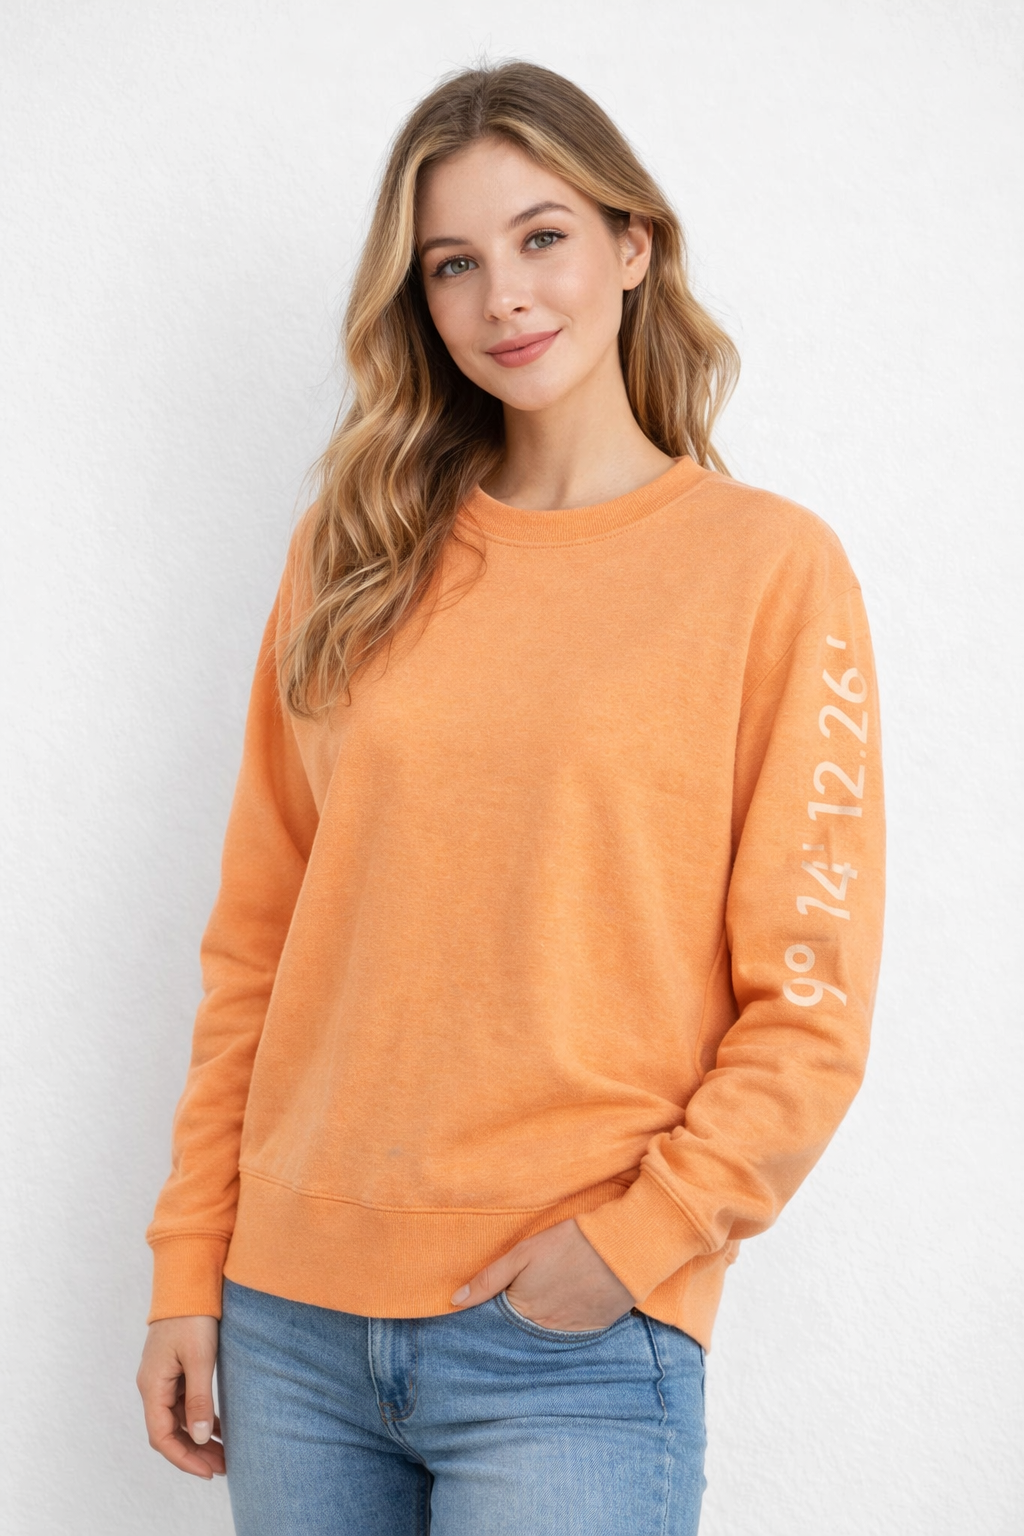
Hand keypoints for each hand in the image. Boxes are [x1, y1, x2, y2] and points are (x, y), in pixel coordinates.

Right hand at [136, 1315, 225, 1478]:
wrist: (188, 1281)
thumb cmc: (193, 1317)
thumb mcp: (200, 1359)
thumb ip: (198, 1399)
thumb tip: (198, 1438)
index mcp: (153, 1386)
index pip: (162, 1436)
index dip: (184, 1459)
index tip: (209, 1472)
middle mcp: (153, 1385)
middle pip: (169, 1432)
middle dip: (194, 1453)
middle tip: (223, 1467)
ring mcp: (163, 1377)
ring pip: (178, 1419)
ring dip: (198, 1438)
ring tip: (225, 1454)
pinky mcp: (174, 1368)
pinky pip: (184, 1403)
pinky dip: (199, 1418)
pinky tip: (218, 1427)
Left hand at [449, 1217, 635, 1330]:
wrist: (621, 1249)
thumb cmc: (569, 1244)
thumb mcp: (523, 1253)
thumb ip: (489, 1279)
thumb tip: (454, 1301)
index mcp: (524, 1311)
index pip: (500, 1322)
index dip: (497, 1311)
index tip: (497, 1303)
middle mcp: (545, 1329)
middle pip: (524, 1330)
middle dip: (520, 1319)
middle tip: (530, 1295)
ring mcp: (571, 1332)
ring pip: (548, 1333)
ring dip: (544, 1321)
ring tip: (551, 1297)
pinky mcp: (595, 1329)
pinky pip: (573, 1332)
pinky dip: (568, 1320)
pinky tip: (571, 1300)